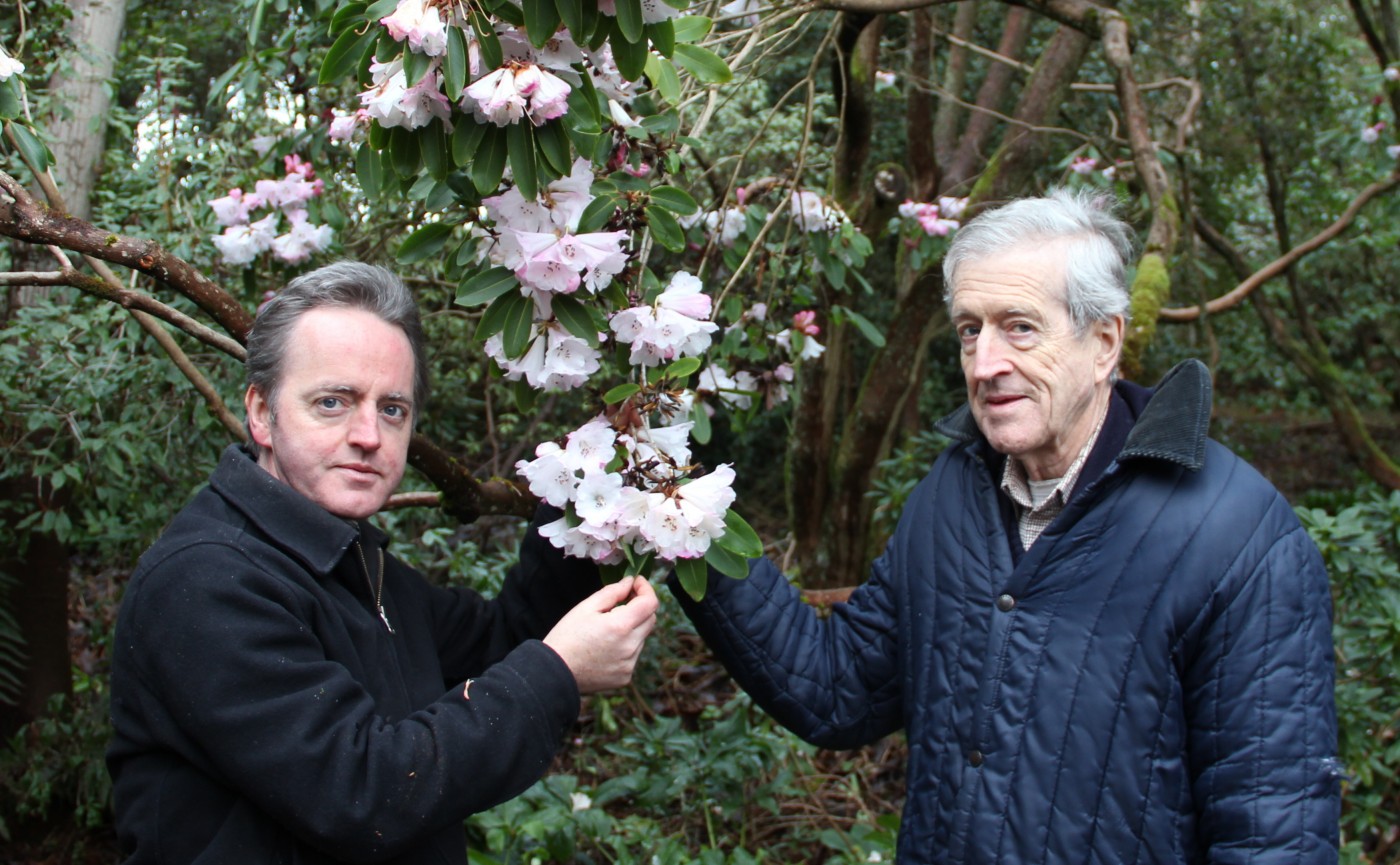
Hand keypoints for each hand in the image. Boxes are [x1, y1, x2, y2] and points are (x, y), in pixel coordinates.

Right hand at [543, 576, 658, 694]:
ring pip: (641, 638)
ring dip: (632, 628)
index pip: (650, 603)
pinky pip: (633, 655)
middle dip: (640, 607)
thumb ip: (612, 592)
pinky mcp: (625, 676)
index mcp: (620, 626)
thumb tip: (630, 582)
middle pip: (650, 619)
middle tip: (623, 601)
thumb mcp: (586, 607)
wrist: (554, 672)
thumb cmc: (566, 636)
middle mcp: (630, 647)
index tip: (636, 583)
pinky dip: (625, 647)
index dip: (646, 589)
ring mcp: (629, 664)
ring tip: (607, 630)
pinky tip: (605, 648)